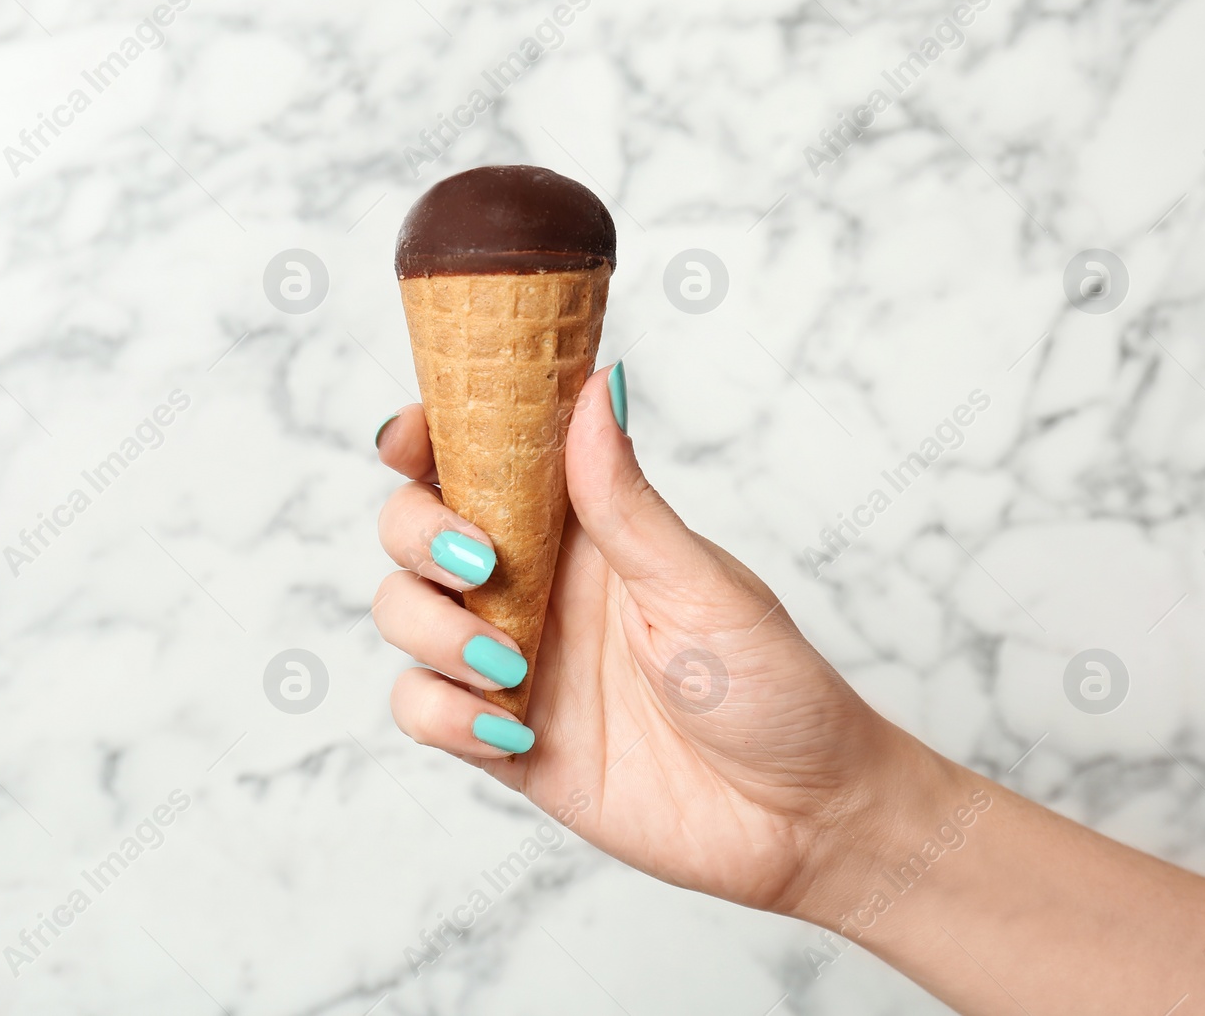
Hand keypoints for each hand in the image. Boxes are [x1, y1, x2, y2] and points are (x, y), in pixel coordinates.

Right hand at [371, 364, 908, 913]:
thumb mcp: (700, 587)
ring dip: (431, 631)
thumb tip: (593, 386)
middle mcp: (534, 586)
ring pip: (405, 615)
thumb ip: (625, 500)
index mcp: (581, 529)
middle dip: (419, 536)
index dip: (425, 437)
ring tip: (510, 667)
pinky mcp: (503, 740)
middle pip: (415, 530)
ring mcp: (512, 662)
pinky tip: (511, 731)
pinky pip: (421, 711)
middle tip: (481, 566)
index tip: (406, 440)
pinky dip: (442, 716)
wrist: (799, 818)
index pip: (478, 459)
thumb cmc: (773, 688)